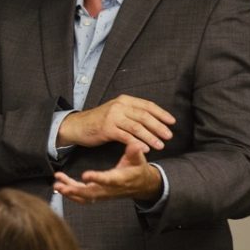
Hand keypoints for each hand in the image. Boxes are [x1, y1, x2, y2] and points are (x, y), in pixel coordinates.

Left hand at [53, 141, 162, 203]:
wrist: (142, 185)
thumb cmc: (138, 169)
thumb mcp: (139, 159)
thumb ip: (135, 152)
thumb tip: (134, 144)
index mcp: (120, 179)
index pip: (108, 180)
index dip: (97, 178)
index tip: (85, 175)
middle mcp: (110, 189)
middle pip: (92, 193)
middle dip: (75, 190)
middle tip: (61, 186)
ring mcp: (103, 194)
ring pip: (85, 197)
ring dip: (70, 192)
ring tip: (57, 185)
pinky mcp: (98, 194)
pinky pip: (83, 197)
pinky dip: (71, 193)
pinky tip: (60, 185)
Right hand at [57, 94, 174, 150]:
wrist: (78, 126)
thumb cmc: (99, 120)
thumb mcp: (116, 111)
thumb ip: (132, 113)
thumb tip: (153, 120)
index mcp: (124, 100)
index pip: (147, 105)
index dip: (161, 113)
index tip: (172, 122)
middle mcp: (119, 106)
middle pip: (144, 116)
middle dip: (159, 126)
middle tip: (169, 135)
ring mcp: (112, 117)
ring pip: (137, 127)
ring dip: (150, 137)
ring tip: (160, 145)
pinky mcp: (107, 129)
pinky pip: (126, 136)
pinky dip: (137, 143)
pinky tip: (145, 149)